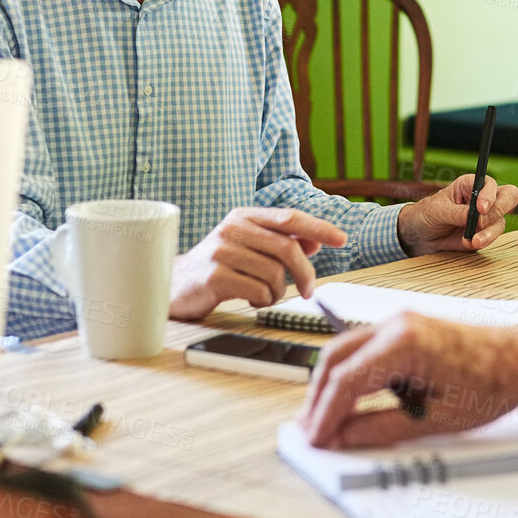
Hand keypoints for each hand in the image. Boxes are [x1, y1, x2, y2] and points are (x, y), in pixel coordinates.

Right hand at [168, 207, 345, 319]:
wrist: (174, 285)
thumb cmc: (217, 266)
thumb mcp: (250, 248)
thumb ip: (281, 242)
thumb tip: (315, 242)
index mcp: (245, 217)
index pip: (290, 218)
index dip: (319, 228)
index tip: (342, 239)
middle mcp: (233, 229)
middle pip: (287, 248)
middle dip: (305, 273)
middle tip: (309, 291)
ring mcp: (221, 251)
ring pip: (274, 273)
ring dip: (277, 291)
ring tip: (263, 295)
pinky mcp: (214, 276)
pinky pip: (257, 290)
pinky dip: (262, 300)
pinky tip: (250, 299)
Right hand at [299, 313, 517, 448]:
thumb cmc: (492, 382)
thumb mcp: (434, 418)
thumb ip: (382, 429)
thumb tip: (345, 438)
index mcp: (404, 341)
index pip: (346, 380)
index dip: (325, 414)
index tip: (315, 439)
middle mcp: (396, 324)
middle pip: (335, 359)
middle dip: (318, 398)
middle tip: (311, 432)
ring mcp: (400, 323)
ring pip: (345, 351)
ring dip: (331, 385)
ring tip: (326, 422)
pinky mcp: (405, 330)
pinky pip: (364, 350)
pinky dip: (350, 375)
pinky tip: (350, 402)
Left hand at [396, 173, 517, 254]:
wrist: (420, 236)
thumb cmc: (427, 214)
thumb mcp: (437, 210)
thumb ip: (456, 212)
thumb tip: (473, 217)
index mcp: (471, 185)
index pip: (490, 184)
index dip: (489, 194)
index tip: (480, 209)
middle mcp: (483, 199)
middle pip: (509, 197)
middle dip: (499, 210)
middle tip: (482, 222)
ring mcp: (486, 217)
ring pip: (500, 221)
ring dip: (489, 233)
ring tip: (473, 241)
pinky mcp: (484, 234)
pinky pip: (492, 237)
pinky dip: (482, 242)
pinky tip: (466, 243)